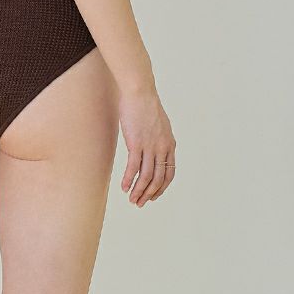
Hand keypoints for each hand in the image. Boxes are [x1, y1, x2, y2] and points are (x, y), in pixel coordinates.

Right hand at [119, 89, 175, 205]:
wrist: (139, 91)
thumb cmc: (145, 103)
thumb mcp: (159, 122)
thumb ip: (159, 136)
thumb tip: (154, 143)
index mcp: (169, 144)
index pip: (169, 173)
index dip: (161, 187)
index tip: (153, 195)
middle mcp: (162, 148)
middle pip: (158, 178)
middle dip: (149, 194)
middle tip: (140, 203)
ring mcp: (150, 146)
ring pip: (146, 176)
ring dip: (139, 191)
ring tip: (132, 200)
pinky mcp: (136, 143)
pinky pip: (134, 168)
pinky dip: (129, 180)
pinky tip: (124, 187)